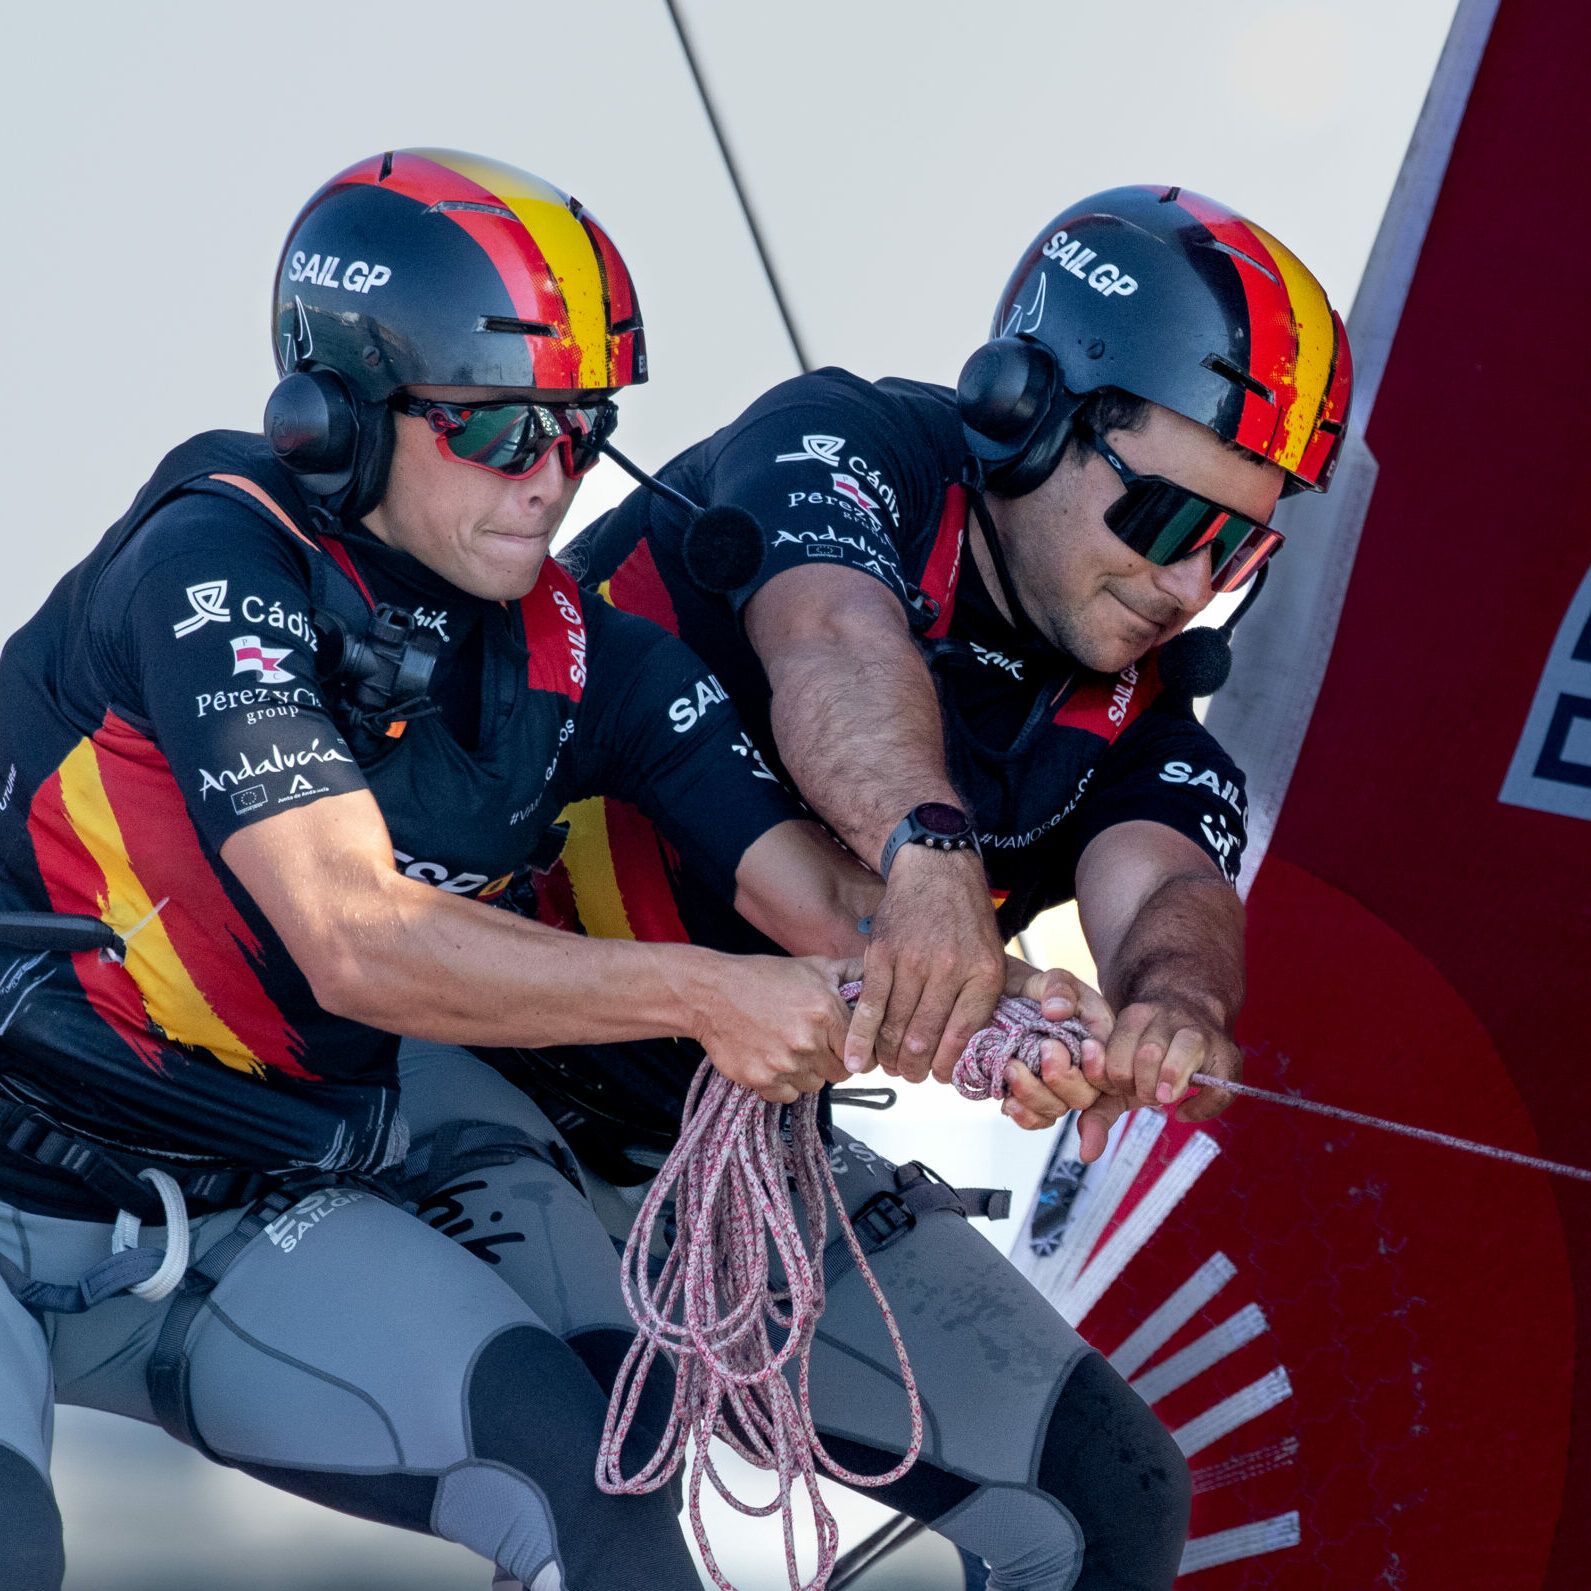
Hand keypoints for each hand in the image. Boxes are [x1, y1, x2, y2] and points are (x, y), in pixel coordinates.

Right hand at [694, 955, 859, 1103]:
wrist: (710, 994)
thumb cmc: (760, 978)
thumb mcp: (811, 966)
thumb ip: (850, 973)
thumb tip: (878, 975)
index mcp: (824, 1011)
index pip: (861, 1049)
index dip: (856, 1048)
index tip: (846, 1046)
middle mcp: (807, 1041)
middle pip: (842, 1071)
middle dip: (833, 1060)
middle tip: (815, 1044)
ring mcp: (784, 1064)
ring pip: (816, 1085)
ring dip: (808, 1072)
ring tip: (790, 1048)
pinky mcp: (762, 1081)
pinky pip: (788, 1096)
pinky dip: (783, 1084)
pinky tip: (773, 1059)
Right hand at [842, 847, 1005, 1083]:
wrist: (937, 870)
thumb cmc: (966, 917)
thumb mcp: (992, 957)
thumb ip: (981, 1000)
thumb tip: (963, 1048)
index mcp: (983, 974)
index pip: (961, 1035)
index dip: (947, 1065)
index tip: (939, 1077)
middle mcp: (950, 970)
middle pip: (925, 1036)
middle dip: (915, 1067)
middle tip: (910, 1076)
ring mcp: (913, 961)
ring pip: (896, 1025)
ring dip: (889, 1056)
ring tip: (889, 1067)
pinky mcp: (883, 953)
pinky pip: (871, 1004)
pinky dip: (862, 1035)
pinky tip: (857, 1056)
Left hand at [993, 963, 1110, 1130]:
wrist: (1012, 999)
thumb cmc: (1043, 991)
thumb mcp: (1056, 980)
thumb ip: (1060, 989)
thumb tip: (1057, 1011)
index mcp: (1100, 1048)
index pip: (1110, 1073)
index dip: (1099, 1068)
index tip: (1085, 1048)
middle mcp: (1083, 1075)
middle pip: (1084, 1097)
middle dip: (1063, 1078)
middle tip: (1045, 1048)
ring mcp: (1058, 1089)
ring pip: (1056, 1110)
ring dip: (1034, 1093)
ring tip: (1012, 1066)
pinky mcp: (1034, 1098)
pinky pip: (1034, 1119)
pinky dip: (1022, 1114)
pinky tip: (1008, 1101)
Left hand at [1076, 1000, 1240, 1161]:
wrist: (1196, 1018)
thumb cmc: (1149, 1061)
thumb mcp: (1121, 1081)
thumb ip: (1098, 1113)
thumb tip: (1087, 1154)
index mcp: (1134, 1018)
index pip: (1115, 1059)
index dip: (1116, 1083)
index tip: (1122, 1086)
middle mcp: (1166, 1017)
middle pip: (1148, 1054)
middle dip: (1143, 1086)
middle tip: (1146, 1093)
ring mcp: (1199, 1032)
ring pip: (1183, 1054)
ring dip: (1169, 1086)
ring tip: (1163, 1096)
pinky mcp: (1228, 1053)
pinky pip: (1217, 1087)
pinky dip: (1200, 1108)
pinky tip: (1185, 1111)